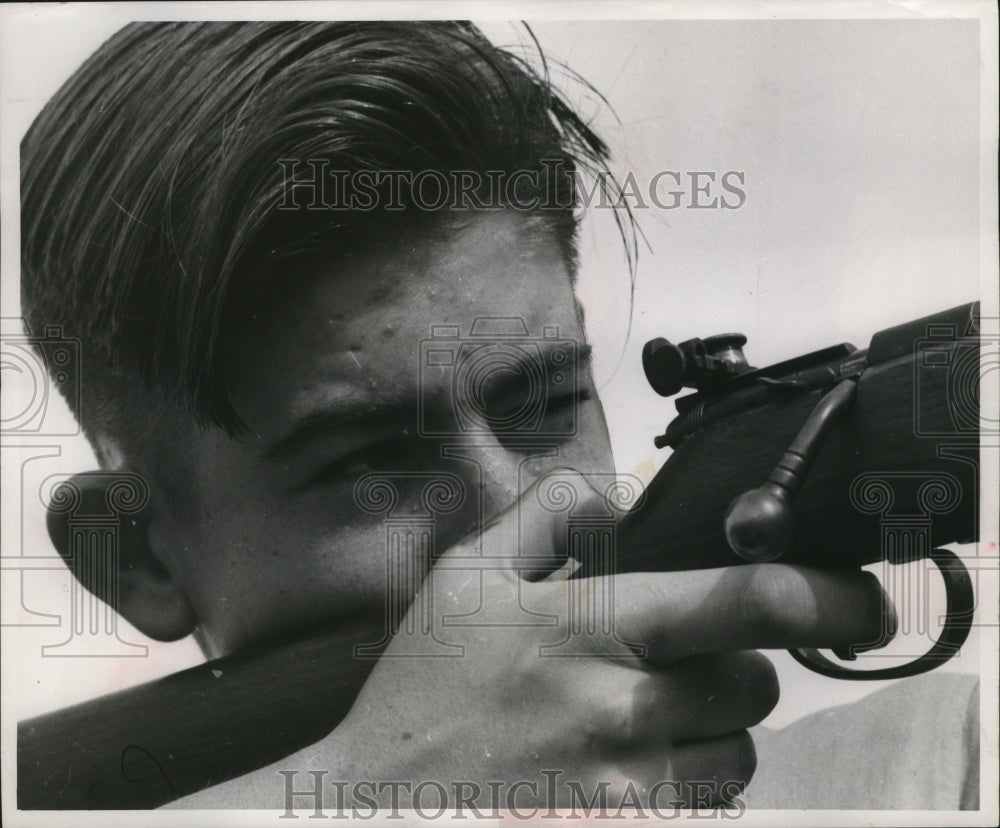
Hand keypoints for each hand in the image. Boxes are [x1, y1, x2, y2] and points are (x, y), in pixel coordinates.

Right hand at [319, 470, 889, 812]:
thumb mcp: (464, 578)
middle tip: (683, 663)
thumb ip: (545, 519)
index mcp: (584, 628)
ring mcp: (629, 788)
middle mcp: (618, 711)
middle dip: (737, 667)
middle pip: (754, 686)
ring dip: (712, 731)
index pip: (739, 604)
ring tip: (643, 721)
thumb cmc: (424, 689)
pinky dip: (685, 782)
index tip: (859, 600)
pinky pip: (705, 808)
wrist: (373, 809)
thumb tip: (619, 497)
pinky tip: (625, 767)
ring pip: (739, 755)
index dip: (820, 596)